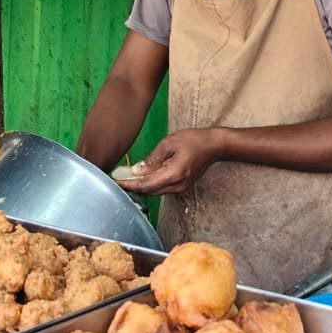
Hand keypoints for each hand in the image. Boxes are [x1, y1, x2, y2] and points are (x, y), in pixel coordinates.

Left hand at [113, 128, 227, 195]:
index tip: (116, 182)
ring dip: (141, 187)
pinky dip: (151, 185)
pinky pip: (162, 189)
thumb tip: (137, 171)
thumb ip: (152, 159)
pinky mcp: (182, 186)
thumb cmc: (194, 140)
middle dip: (133, 187)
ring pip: (155, 192)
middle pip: (149, 192)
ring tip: (127, 179)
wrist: (214, 145)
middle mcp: (177, 185)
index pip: (146, 185)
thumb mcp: (169, 143)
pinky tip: (143, 177)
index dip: (129, 185)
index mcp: (174, 174)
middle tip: (118, 180)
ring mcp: (181, 188)